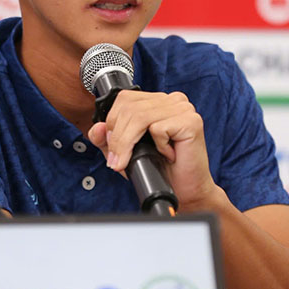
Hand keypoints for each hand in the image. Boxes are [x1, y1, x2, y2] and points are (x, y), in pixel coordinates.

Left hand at [86, 90, 218, 208]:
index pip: (125, 98)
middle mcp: (171, 100)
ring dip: (128, 143)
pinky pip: (159, 128)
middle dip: (117, 137)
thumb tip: (97, 128)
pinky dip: (158, 145)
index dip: (112, 121)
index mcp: (157, 101)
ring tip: (130, 160)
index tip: (112, 148)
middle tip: (117, 160)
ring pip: (141, 117)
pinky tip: (166, 154)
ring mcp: (183, 108)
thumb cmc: (160, 169)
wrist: (185, 190)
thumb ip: (107, 139)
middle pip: (130, 107)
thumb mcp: (125, 152)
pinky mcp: (191, 121)